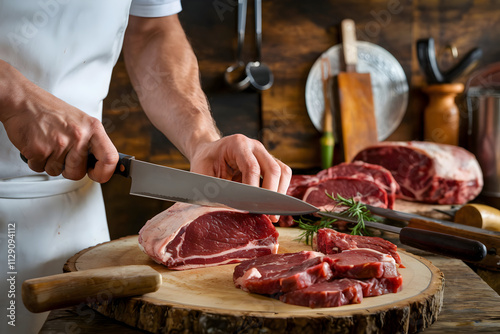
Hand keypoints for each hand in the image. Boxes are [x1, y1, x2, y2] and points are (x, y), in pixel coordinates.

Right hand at [0, 75, 117, 182]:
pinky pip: (40, 168)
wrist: (23, 100)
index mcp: (93, 128)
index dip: (105, 172)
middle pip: (78, 173)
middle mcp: (78, 136)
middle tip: (61, 154)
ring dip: (50, 163)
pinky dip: (36, 161)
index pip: (110, 158)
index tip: (97, 174)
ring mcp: (59, 143)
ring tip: (48, 143)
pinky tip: (38, 144)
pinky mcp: (39, 150)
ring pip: (57, 172)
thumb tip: (102, 164)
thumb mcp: (81, 121)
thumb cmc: (51, 111)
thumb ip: (92, 142)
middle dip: (68, 169)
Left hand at [189, 134, 291, 220]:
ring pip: (283, 172)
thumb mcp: (202, 175)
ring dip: (280, 194)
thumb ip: (214, 189)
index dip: (253, 190)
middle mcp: (254, 146)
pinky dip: (281, 191)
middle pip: (273, 169)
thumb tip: (228, 209)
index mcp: (237, 144)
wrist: (209, 153)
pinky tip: (272, 206)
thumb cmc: (204, 164)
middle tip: (267, 216)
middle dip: (271, 195)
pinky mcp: (270, 162)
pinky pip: (283, 175)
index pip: (252, 167)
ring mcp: (264, 153)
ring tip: (272, 215)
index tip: (250, 209)